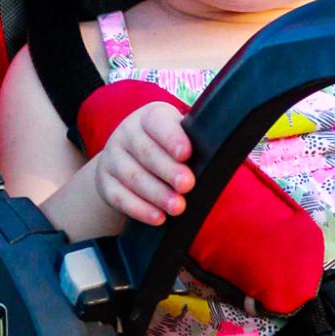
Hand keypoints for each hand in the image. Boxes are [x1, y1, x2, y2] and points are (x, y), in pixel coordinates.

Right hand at [94, 101, 194, 224]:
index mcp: (149, 117)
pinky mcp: (104, 182)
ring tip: (178, 207)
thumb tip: (230, 157)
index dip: (172, 138)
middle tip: (188, 185)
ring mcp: (112, 158)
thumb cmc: (166, 149)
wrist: (126, 161)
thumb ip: (197, 143)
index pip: (158, 122)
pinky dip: (139, 209)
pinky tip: (158, 218)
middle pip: (145, 152)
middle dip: (168, 170)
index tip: (186, 154)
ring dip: (157, 193)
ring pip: (132, 176)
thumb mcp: (179, 138)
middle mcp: (127, 133)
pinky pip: (119, 197)